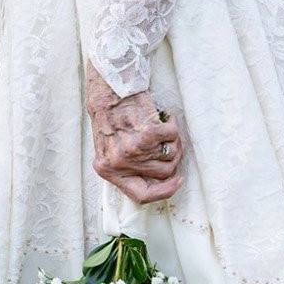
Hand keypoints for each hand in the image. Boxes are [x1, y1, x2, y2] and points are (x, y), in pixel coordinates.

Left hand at [86, 61, 182, 202]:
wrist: (107, 88)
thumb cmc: (110, 116)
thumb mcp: (109, 148)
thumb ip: (126, 167)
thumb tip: (160, 181)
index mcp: (107, 170)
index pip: (141, 195)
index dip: (164, 192)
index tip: (177, 182)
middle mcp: (118, 163)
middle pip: (164, 173)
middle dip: (171, 157)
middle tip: (166, 141)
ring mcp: (133, 150)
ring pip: (171, 155)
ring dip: (173, 141)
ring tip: (161, 127)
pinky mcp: (147, 135)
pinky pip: (173, 137)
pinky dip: (172, 125)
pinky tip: (162, 117)